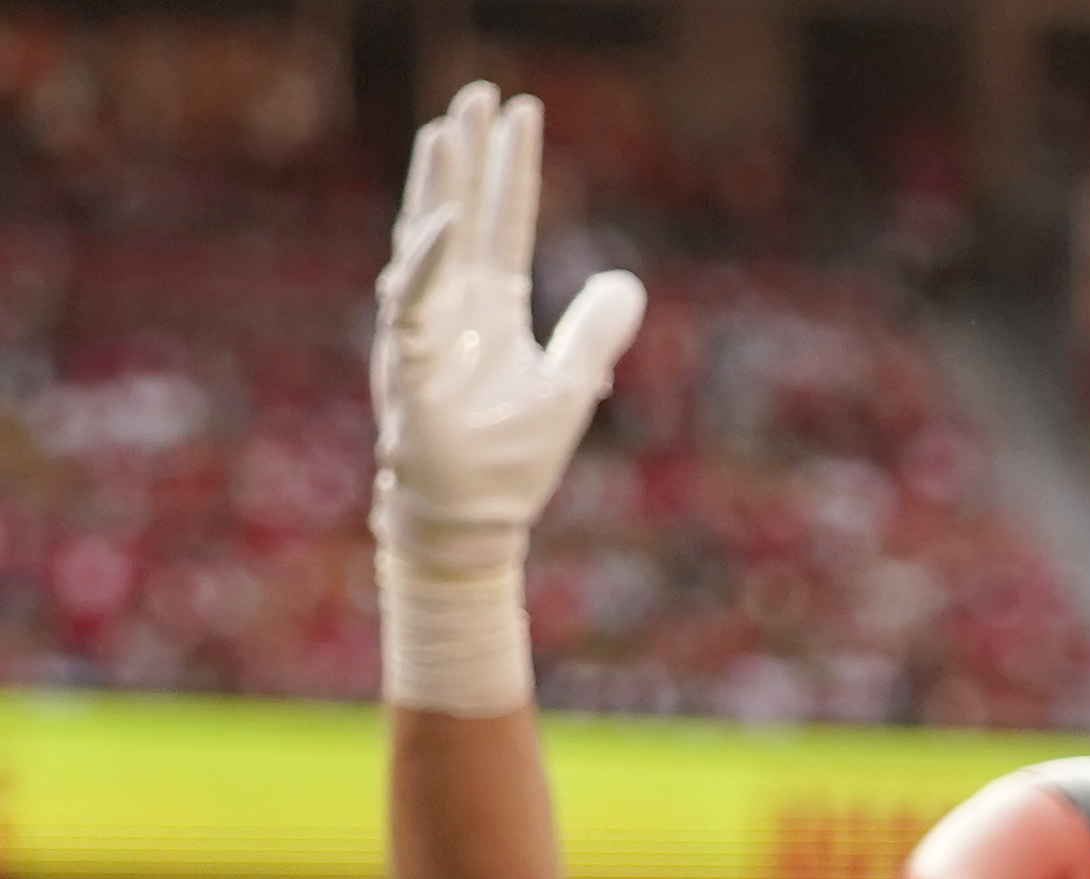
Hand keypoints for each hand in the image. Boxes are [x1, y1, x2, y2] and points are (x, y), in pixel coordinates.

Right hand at [373, 80, 644, 715]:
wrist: (472, 520)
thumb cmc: (510, 458)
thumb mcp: (572, 386)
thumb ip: (596, 332)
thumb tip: (627, 281)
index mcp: (490, 306)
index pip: (508, 221)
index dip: (515, 170)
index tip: (522, 112)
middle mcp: (453, 306)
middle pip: (466, 213)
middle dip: (472, 155)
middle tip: (479, 94)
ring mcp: (426, 329)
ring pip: (428, 241)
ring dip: (439, 185)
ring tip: (447, 128)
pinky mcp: (409, 363)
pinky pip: (412, 301)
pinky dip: (428, 261)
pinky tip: (444, 218)